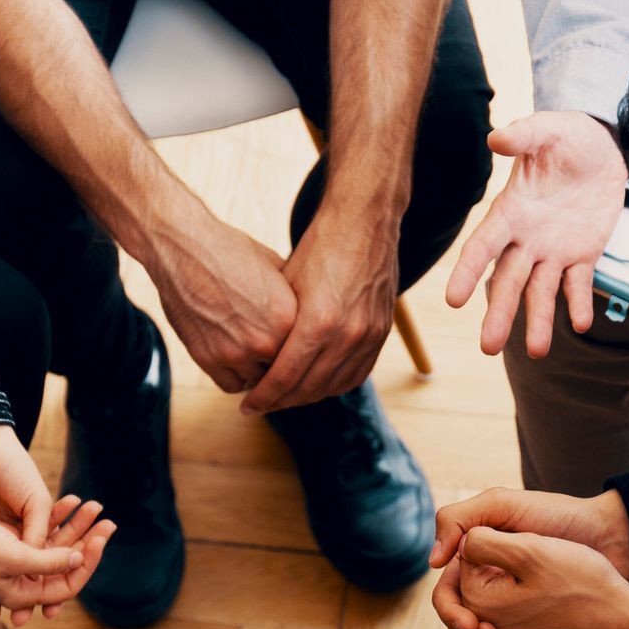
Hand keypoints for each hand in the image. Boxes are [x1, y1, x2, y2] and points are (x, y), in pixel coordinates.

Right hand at [0, 495, 115, 625]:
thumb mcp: (14, 555)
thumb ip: (48, 562)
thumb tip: (80, 560)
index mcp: (21, 593)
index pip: (66, 587)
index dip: (88, 564)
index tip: (101, 540)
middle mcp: (18, 580)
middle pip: (63, 565)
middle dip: (87, 543)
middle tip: (110, 523)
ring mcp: (12, 560)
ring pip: (53, 546)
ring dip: (74, 527)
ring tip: (95, 507)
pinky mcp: (6, 541)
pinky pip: (39, 532)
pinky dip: (55, 519)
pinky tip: (70, 502)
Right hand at [149, 214, 298, 394]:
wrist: (185, 248)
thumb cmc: (231, 252)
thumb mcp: (276, 269)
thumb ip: (294, 300)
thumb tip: (310, 315)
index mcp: (288, 318)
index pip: (306, 351)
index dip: (302, 349)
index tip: (299, 348)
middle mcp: (263, 341)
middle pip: (283, 370)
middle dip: (280, 362)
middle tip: (277, 355)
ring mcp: (233, 353)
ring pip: (257, 382)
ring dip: (258, 371)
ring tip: (255, 355)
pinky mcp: (207, 359)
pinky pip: (230, 385)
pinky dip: (236, 377)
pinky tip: (237, 361)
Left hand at [239, 213, 396, 414]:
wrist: (364, 222)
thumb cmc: (317, 247)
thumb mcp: (285, 287)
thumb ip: (276, 327)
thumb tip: (255, 358)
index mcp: (319, 322)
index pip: (285, 378)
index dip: (263, 396)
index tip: (246, 406)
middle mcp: (348, 335)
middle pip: (308, 388)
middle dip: (280, 401)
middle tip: (260, 404)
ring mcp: (369, 336)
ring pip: (333, 386)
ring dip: (306, 396)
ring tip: (285, 396)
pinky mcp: (381, 332)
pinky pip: (357, 374)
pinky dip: (334, 384)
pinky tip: (316, 384)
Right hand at [429, 489, 628, 628]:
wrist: (611, 537)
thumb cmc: (557, 517)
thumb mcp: (503, 505)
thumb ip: (459, 521)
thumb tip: (432, 563)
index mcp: (476, 565)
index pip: (447, 596)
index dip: (450, 611)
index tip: (469, 621)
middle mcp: (492, 593)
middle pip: (461, 628)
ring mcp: (516, 617)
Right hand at [445, 112, 628, 358]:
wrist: (603, 149)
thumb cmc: (567, 138)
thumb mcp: (548, 130)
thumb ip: (523, 136)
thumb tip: (496, 138)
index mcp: (510, 213)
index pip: (482, 247)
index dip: (468, 273)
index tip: (455, 300)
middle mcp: (526, 240)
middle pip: (508, 282)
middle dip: (499, 314)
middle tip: (489, 348)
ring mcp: (553, 252)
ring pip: (540, 292)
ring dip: (537, 322)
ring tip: (538, 352)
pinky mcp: (582, 256)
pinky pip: (578, 285)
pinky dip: (578, 304)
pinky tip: (580, 324)